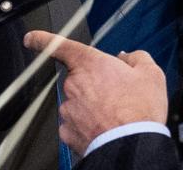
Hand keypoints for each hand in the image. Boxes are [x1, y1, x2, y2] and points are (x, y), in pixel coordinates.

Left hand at [23, 30, 166, 156]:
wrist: (132, 145)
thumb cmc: (140, 110)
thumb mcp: (150, 74)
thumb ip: (137, 58)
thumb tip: (129, 58)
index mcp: (90, 64)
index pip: (60, 45)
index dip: (43, 39)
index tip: (32, 38)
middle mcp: (74, 85)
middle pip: (79, 79)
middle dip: (95, 85)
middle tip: (117, 95)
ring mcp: (69, 109)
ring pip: (78, 103)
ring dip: (93, 107)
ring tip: (115, 115)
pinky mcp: (68, 132)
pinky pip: (76, 124)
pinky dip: (88, 126)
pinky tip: (105, 128)